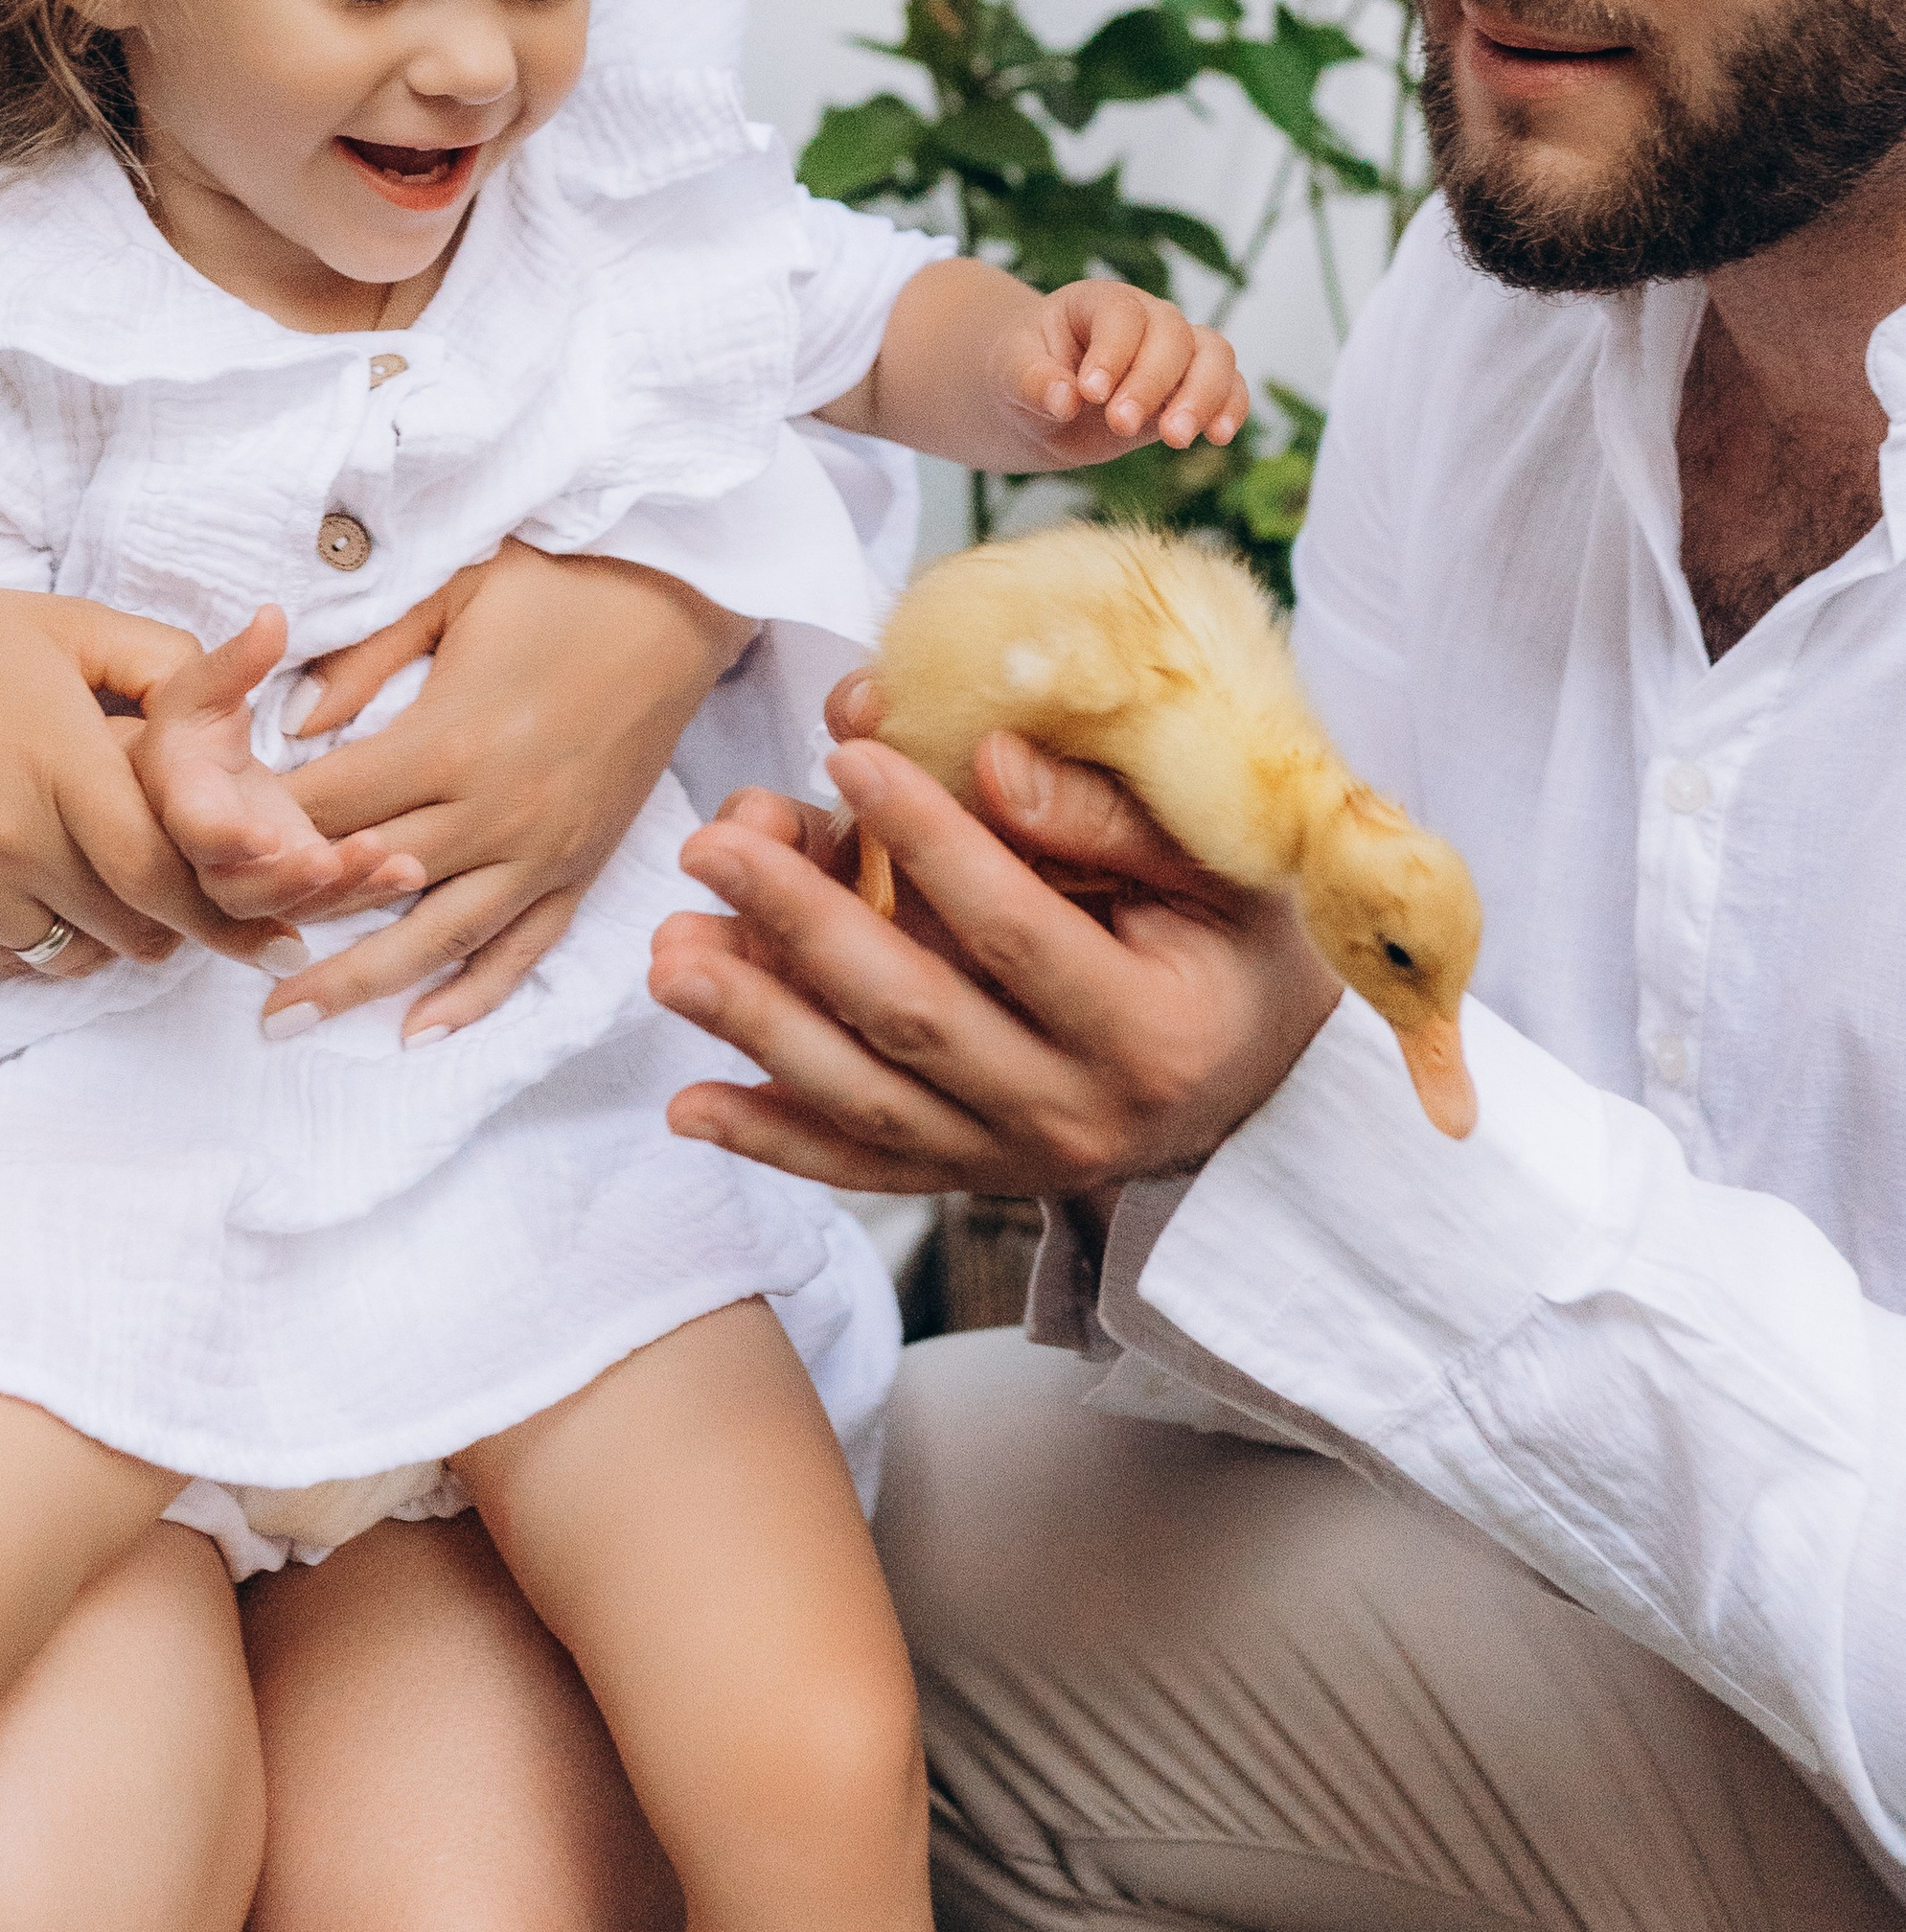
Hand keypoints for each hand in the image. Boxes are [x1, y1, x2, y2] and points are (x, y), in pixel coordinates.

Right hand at [0, 575, 319, 981]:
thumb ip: (165, 662)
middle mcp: (8, 839)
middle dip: (185, 923)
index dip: (230, 908)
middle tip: (214, 913)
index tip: (281, 929)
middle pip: (134, 926)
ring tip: (128, 899)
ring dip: (117, 936)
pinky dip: (47, 943)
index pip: (163, 868)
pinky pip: (13, 964)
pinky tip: (51, 897)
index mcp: (56, 760)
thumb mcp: (61, 626)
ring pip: (79, 956)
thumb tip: (257, 677)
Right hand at [124, 606, 427, 965]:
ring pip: (285, 909)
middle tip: (338, 858)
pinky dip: (363, 893)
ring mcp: (247, 881)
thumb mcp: (204, 685)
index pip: (191, 831)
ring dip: (339, 893)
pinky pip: (318, 906)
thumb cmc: (191, 721)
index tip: (267, 834)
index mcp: (178, 799)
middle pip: (236, 891)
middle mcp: (205, 855)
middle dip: (289, 882)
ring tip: (397, 863)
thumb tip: (271, 617)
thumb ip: (237, 661)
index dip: (224, 840)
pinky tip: (410, 872)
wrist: (182, 773)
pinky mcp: (284, 888)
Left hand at [259, 544, 751, 1037]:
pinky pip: (524, 949)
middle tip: (216, 952)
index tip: (210, 839)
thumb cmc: (560, 583)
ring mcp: (544, 850)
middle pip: (367, 883)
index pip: (330, 805)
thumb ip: (365, 660)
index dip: (261, 826)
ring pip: (436, 939)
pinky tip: (418, 1032)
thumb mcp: (451, 593)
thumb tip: (288, 727)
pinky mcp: (583, 867)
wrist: (680, 602)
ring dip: (358, 985)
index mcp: (453, 741)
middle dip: (285, 914)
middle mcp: (497, 812)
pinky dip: (473, 996)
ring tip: (283, 1024)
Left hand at [648, 728, 1337, 1197]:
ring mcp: (1014, 1161)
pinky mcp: (966, 1179)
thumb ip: (1108, 817)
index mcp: (1151, 1029)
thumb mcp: (1217, 869)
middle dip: (802, 927)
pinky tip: (687, 1102)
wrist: (1261, 1081)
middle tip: (714, 841)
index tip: (850, 752)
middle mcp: (1078, 1117)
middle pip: (916, 1018)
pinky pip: (856, 1167)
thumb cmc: (1234, 941)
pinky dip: (768, 1138)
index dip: (929, 841)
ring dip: (757, 1028)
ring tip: (670, 952)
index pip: (1018, 930)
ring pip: (866, 1101)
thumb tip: (988, 759)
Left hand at [998, 279, 1248, 469]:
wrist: (1041, 403)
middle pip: (1172, 334)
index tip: (1090, 393)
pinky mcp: (1191, 388)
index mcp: (1096, 303)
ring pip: (1214, 355)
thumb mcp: (1009, 375)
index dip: (1112, 351)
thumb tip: (1064, 399)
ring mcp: (1175, 352)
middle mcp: (1145, 319)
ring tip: (1175, 439)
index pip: (1121, 313)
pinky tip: (1217, 437)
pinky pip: (1229, 386)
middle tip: (1119, 424)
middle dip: (1151, 383)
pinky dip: (1231, 408)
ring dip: (1203, 396)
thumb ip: (1032, 382)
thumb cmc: (1023, 376)